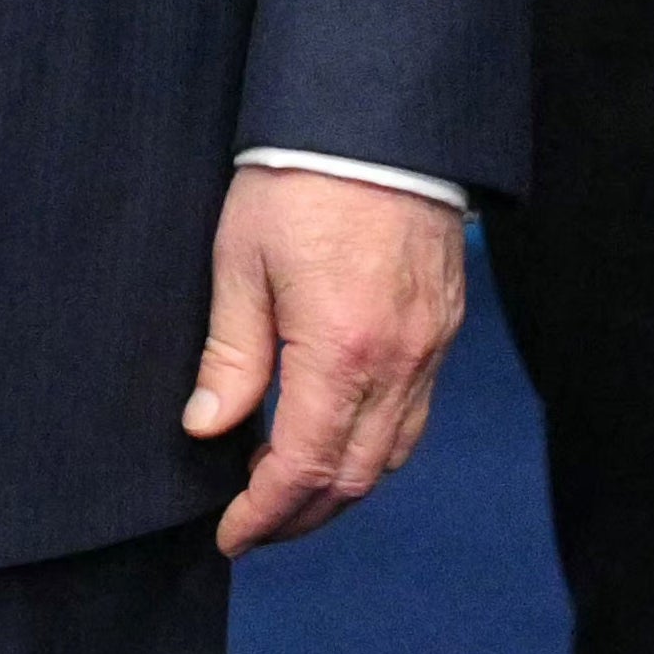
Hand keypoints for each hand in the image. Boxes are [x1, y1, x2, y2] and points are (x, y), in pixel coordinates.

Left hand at [192, 166, 467, 553]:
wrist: (378, 119)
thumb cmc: (298, 179)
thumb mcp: (240, 262)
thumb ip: (232, 354)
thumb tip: (208, 427)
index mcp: (341, 352)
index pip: (303, 468)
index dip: (264, 513)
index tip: (230, 534)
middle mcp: (398, 363)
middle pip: (354, 476)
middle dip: (301, 515)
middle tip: (253, 525)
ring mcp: (431, 348)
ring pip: (392, 453)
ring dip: (341, 487)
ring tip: (288, 492)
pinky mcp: (444, 327)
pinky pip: (416, 415)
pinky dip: (375, 446)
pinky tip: (337, 438)